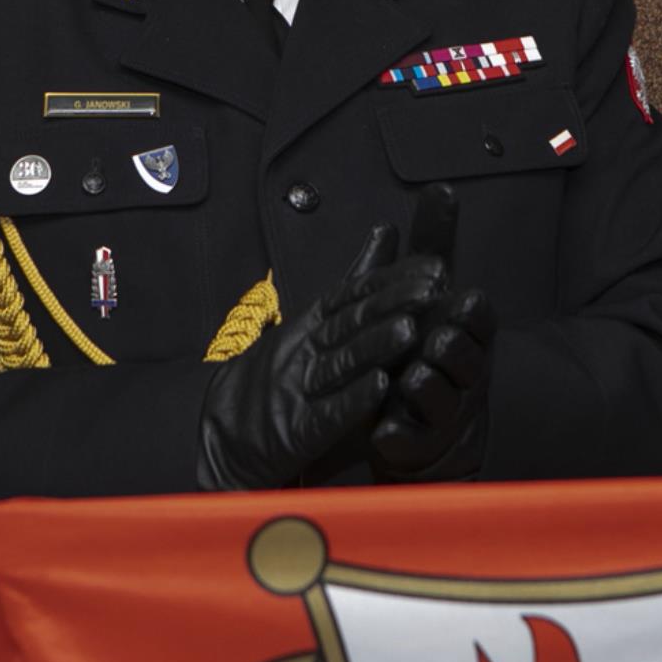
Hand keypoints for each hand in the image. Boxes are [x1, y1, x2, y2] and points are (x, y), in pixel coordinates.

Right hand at [195, 223, 444, 489]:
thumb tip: (388, 230)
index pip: (354, 294)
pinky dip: (352, 399)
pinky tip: (380, 386)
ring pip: (341, 362)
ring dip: (375, 346)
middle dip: (392, 305)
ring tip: (410, 330)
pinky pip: (326, 412)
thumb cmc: (282, 371)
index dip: (394, 281)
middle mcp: (306, 348)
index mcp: (313, 322)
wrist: (226, 431)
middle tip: (432, 291)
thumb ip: (357, 280)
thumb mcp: (316, 319)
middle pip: (351, 322)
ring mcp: (298, 387)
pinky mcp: (296, 429)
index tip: (435, 270)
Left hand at [372, 184, 494, 479]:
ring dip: (430, 388)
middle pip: (467, 363)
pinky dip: (400, 436)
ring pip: (442, 402)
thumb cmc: (428, 347)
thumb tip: (439, 188)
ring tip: (414, 376)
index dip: (474, 314)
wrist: (429, 430)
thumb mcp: (430, 295)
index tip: (465, 297)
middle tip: (437, 336)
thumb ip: (435, 246)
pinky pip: (412, 443)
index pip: (480, 324)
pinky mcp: (420, 449)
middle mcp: (465, 378)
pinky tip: (385, 430)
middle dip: (454, 349)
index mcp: (468, 340)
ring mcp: (445, 417)